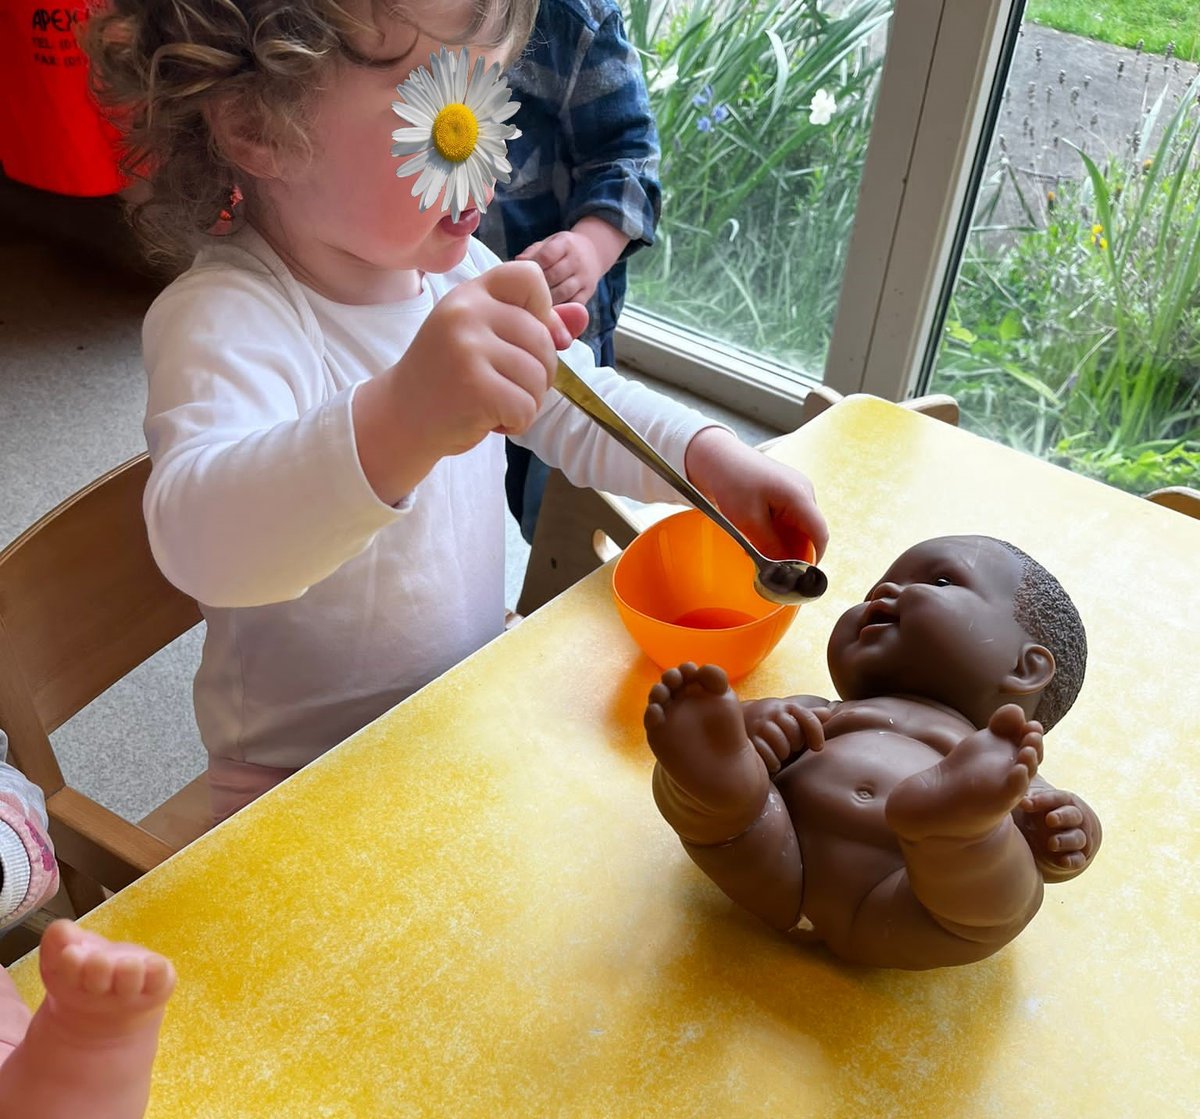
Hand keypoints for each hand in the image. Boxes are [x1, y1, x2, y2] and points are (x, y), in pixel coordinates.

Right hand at [355, 261, 586, 504]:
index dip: (544, 310)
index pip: (528, 277)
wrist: (400, 417)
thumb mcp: (486, 339)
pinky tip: (490, 420)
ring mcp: (468, 348)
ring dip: (527, 402)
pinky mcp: (474, 386)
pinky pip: (526, 406)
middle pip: (544, 338)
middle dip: (539, 373)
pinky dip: (517, 422)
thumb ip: (533, 324)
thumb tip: (582, 317)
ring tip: (494, 404)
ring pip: (539, 376)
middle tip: (505, 386)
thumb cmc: (448, 377)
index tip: (529, 340)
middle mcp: (467, 312)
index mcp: (471, 293)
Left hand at [517, 218, 628, 304]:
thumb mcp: (550, 243)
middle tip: (524, 293)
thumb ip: (534, 252)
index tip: (523, 274)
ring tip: (534, 304)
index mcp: (565, 243)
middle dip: (537, 285)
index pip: (546, 256)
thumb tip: (518, 261)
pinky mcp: (588, 293)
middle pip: (554, 275)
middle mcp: (577, 260)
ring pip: (563, 292)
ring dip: (547, 300)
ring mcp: (584, 278)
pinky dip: (561, 309)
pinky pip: (573, 304)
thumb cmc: (562, 251)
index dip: (531, 266)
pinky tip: (548, 313)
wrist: (593, 253)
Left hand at [683, 428, 828, 561]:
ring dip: (784, 543)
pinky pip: (788, 518)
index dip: (814, 559)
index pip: (820, 534)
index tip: (800, 578)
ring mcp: (795, 490)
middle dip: (795, 553)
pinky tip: (758, 539)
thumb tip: (783, 571)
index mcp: (799, 496)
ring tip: (760, 554)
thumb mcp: (748, 521)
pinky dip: (777, 532)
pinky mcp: (785, 490)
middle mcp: (803, 492)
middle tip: (774, 570)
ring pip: (798, 527)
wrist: (716, 457)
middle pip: (810, 532)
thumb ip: (769, 547)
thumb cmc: (731, 482)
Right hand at [741, 697, 826, 773]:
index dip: (816, 734)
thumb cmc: (773, 722)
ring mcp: (760, 726)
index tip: (817, 747)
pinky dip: (773, 763)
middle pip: (795, 735)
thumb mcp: (790, 717)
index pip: (807, 718)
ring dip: (783, 755)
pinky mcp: (750, 740)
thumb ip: (809, 717)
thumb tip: (829, 713)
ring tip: (778, 753)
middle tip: (788, 746)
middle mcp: (773, 713)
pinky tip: (770, 760)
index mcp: (787, 707)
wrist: (740, 720)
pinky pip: (770, 757)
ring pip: (783, 747)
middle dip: (794, 745)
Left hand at [1017, 786, 1101, 880]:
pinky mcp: (1076, 857)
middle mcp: (1073, 818)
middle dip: (1062, 817)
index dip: (1043, 800)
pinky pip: (1078, 859)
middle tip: (1050, 819)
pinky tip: (1063, 861)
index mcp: (1061, 801)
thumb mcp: (1028, 802)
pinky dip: (1072, 860)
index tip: (1024, 803)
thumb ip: (1021, 792)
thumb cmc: (1034, 812)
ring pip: (1077, 837)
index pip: (1057, 797)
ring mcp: (1076, 837)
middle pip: (1072, 815)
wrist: (1044, 839)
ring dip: (1065, 840)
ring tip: (1052, 843)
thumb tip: (1006, 778)